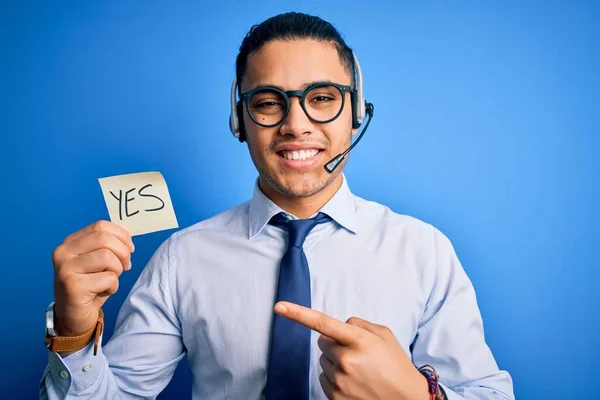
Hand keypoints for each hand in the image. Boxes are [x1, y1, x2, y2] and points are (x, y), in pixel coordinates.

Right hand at [52, 220, 133, 336]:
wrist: (74, 317)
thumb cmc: (91, 286)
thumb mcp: (99, 261)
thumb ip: (109, 244)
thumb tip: (128, 231)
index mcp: (70, 242)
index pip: (101, 226)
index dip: (121, 236)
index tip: (130, 248)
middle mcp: (63, 252)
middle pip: (105, 238)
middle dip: (123, 252)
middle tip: (126, 266)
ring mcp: (65, 269)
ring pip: (107, 257)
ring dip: (117, 270)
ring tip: (110, 280)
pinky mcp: (72, 286)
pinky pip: (108, 278)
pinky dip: (113, 286)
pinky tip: (103, 292)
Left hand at [274, 302, 429, 399]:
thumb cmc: (396, 365)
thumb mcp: (383, 335)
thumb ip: (358, 324)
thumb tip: (338, 326)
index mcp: (359, 340)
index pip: (322, 323)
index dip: (298, 314)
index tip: (279, 306)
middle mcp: (347, 360)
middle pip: (322, 342)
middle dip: (335, 344)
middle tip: (357, 354)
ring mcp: (340, 381)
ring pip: (323, 361)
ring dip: (335, 362)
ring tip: (360, 371)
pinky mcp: (335, 397)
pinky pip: (323, 379)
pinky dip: (334, 378)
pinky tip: (354, 382)